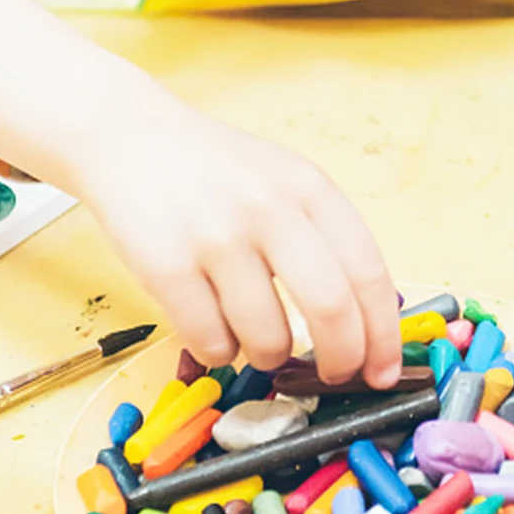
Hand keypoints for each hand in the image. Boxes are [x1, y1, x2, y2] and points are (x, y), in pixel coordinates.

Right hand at [71, 95, 400, 386]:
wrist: (128, 137)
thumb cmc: (216, 170)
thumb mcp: (285, 180)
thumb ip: (325, 237)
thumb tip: (366, 323)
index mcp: (310, 187)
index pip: (368, 272)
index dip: (384, 334)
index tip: (385, 371)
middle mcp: (269, 209)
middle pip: (331, 309)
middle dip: (342, 359)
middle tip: (336, 376)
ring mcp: (216, 238)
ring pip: (268, 339)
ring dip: (270, 357)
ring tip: (257, 336)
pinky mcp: (166, 268)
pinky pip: (212, 344)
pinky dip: (221, 351)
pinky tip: (214, 326)